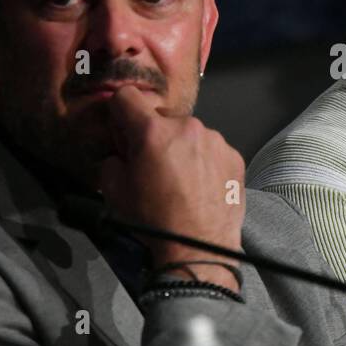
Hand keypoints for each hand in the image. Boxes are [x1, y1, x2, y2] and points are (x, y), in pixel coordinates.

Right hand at [96, 86, 244, 291]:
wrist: (198, 249)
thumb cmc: (155, 223)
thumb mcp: (114, 190)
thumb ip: (111, 158)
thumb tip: (119, 151)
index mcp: (153, 132)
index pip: (127, 97)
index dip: (120, 114)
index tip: (122, 131)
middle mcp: (187, 128)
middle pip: (161, 117)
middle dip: (153, 135)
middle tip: (151, 165)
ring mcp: (214, 140)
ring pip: (188, 132)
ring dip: (180, 147)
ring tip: (178, 181)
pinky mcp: (233, 156)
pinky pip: (211, 148)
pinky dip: (203, 160)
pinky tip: (198, 186)